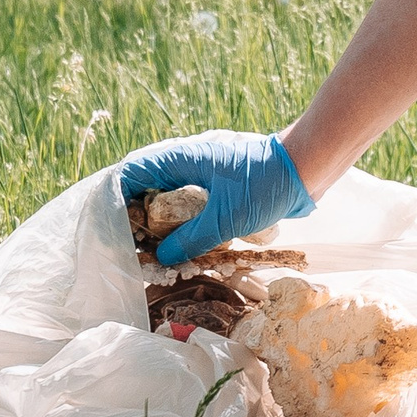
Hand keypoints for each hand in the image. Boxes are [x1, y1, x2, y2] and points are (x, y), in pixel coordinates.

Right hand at [117, 130, 313, 265]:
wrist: (306, 168)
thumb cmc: (265, 185)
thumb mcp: (224, 218)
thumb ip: (191, 239)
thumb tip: (161, 258)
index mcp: (180, 158)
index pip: (133, 172)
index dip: (116, 198)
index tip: (110, 227)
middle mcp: (187, 162)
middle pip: (147, 187)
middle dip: (136, 217)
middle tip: (132, 247)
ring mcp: (203, 173)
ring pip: (169, 198)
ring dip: (160, 222)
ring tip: (153, 251)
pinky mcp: (220, 186)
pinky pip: (191, 204)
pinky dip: (183, 223)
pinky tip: (184, 245)